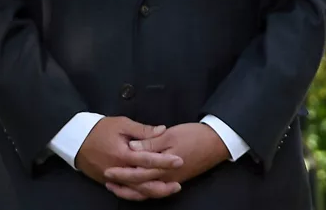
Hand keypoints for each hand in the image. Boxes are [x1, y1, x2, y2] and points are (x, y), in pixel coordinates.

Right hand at [74, 117, 183, 199]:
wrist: (75, 140)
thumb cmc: (100, 129)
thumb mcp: (122, 124)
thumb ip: (143, 130)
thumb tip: (162, 130)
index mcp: (123, 154)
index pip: (148, 160)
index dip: (164, 161)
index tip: (179, 160)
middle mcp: (119, 170)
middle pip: (143, 181)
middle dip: (162, 182)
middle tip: (179, 181)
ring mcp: (113, 178)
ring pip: (136, 190)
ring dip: (154, 191)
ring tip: (169, 189)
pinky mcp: (108, 182)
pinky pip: (126, 191)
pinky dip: (139, 194)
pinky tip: (151, 192)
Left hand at [104, 123, 229, 192]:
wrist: (217, 143)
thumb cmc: (195, 135)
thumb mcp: (170, 134)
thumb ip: (150, 142)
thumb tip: (132, 147)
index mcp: (163, 165)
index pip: (137, 172)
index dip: (122, 172)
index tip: (108, 169)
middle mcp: (166, 177)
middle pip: (140, 185)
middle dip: (122, 183)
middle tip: (107, 179)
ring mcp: (172, 180)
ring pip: (148, 192)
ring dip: (131, 191)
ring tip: (117, 187)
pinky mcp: (177, 180)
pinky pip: (156, 190)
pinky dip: (144, 191)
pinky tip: (138, 187)